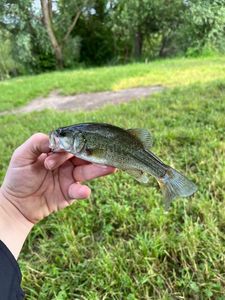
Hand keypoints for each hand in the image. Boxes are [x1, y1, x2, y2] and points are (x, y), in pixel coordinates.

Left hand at [0, 133, 114, 223]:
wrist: (17, 203)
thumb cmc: (18, 176)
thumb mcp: (22, 156)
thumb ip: (36, 143)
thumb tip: (54, 139)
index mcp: (57, 151)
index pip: (70, 143)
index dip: (72, 145)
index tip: (65, 151)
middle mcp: (67, 163)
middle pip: (84, 156)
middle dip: (95, 153)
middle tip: (107, 152)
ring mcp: (70, 177)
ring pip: (87, 171)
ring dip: (98, 169)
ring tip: (110, 167)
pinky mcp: (70, 193)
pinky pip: (79, 190)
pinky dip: (82, 191)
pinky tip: (83, 191)